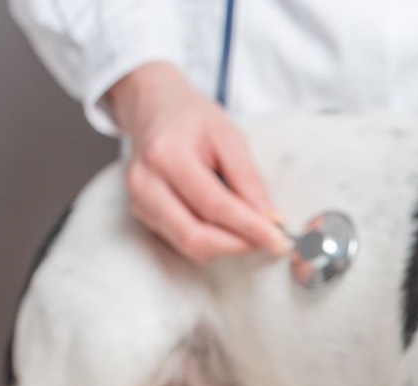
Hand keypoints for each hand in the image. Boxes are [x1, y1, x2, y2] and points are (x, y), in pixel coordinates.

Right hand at [110, 62, 287, 264]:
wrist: (154, 107)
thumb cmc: (192, 118)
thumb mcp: (228, 135)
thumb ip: (248, 178)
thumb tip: (269, 218)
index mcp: (166, 155)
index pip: (213, 205)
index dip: (249, 227)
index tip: (279, 239)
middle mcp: (145, 183)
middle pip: (194, 235)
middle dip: (238, 245)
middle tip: (270, 241)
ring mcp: (138, 201)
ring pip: (188, 245)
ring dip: (226, 247)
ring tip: (253, 233)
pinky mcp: (141, 213)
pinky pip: (181, 242)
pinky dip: (211, 242)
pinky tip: (229, 227)